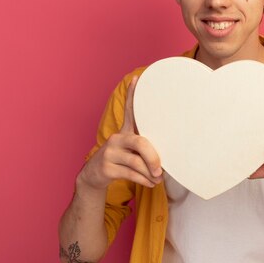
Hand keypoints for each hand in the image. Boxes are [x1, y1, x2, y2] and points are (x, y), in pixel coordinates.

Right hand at [78, 76, 162, 190]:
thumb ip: (146, 150)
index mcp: (125, 132)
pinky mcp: (107, 167)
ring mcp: (110, 152)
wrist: (94, 176)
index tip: (137, 79)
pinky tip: (150, 183)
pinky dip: (144, 181)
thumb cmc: (121, 162)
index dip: (132, 95)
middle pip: (140, 143)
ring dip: (151, 174)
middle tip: (161, 169)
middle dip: (154, 157)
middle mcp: (117, 139)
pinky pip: (132, 174)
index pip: (129, 111)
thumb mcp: (131, 152)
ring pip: (137, 163)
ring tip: (157, 179)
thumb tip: (169, 158)